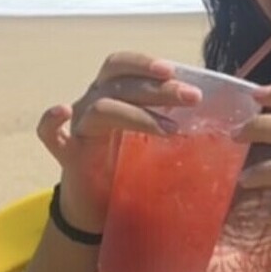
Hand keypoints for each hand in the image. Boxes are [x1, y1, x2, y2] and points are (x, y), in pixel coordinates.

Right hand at [36, 53, 201, 231]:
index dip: (144, 63)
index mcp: (111, 93)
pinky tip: (62, 111)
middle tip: (192, 99)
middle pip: (117, 84)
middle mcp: (91, 103)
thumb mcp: (153, 138)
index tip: (174, 71)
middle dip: (156, 88)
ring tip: (171, 130)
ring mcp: (77, 128)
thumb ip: (172, 118)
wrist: (100, 208)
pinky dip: (51, 121)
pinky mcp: (66, 155)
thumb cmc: (130, 166)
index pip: (121, 65)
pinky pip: (49, 134)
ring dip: (137, 114)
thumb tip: (221, 108)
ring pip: (100, 107)